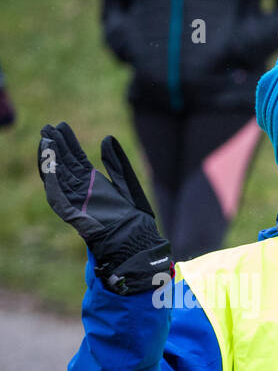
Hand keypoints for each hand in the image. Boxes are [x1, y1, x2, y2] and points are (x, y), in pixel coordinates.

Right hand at [38, 122, 169, 293]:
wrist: (138, 244)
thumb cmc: (135, 220)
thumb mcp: (127, 185)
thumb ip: (117, 164)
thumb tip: (106, 139)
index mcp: (95, 185)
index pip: (76, 160)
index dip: (68, 144)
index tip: (60, 126)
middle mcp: (83, 193)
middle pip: (65, 165)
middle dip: (56, 147)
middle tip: (48, 127)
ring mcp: (77, 204)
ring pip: (58, 178)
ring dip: (50, 159)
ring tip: (46, 139)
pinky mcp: (75, 216)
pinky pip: (58, 198)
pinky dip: (52, 181)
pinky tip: (49, 164)